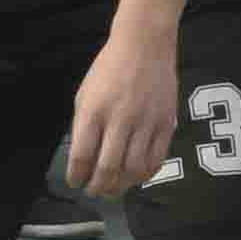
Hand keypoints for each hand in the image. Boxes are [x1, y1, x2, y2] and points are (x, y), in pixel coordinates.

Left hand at [61, 20, 177, 204]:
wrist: (144, 46)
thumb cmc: (108, 69)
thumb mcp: (85, 93)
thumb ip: (85, 124)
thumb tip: (85, 156)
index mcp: (93, 111)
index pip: (82, 153)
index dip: (77, 174)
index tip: (74, 183)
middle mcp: (119, 120)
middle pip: (108, 166)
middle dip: (99, 186)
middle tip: (94, 193)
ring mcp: (145, 123)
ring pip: (134, 168)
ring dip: (122, 185)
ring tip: (113, 191)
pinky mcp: (166, 124)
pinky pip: (156, 159)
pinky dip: (145, 174)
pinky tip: (136, 178)